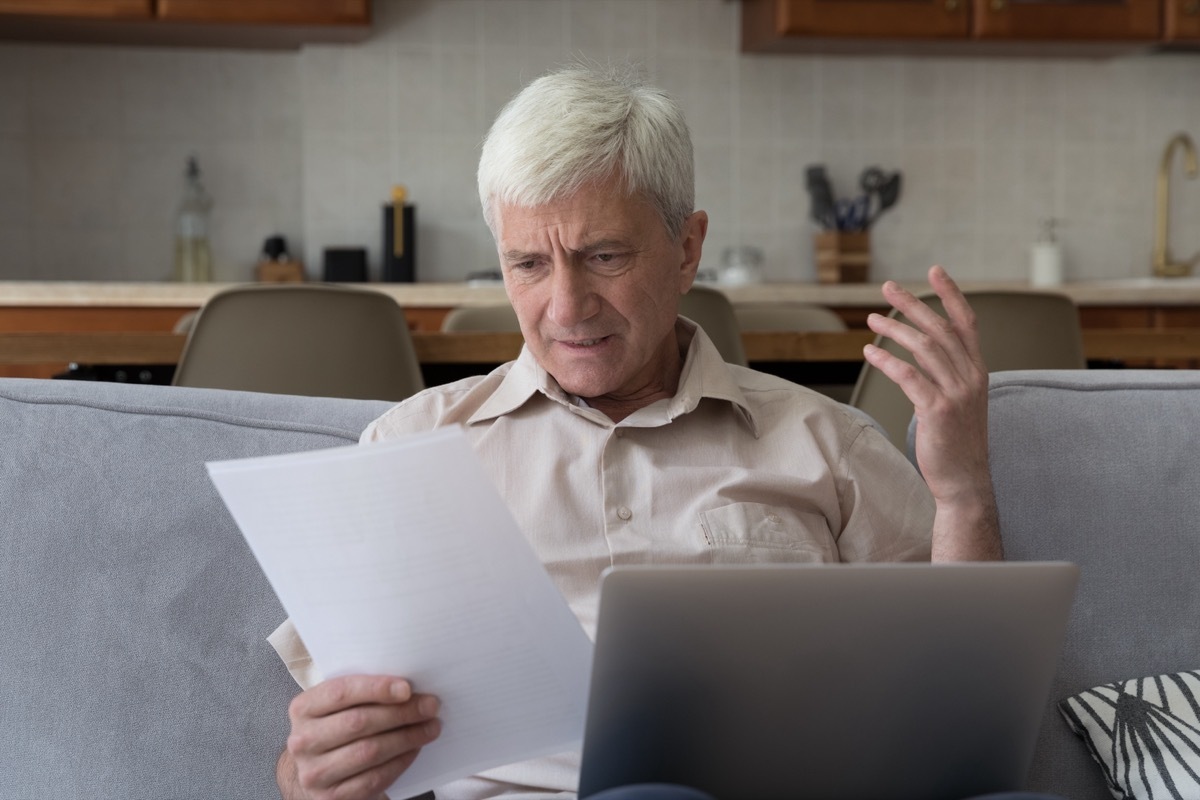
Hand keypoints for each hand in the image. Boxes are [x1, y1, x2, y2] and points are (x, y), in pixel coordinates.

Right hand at [279, 675, 440, 799]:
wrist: (319, 771)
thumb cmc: (336, 728)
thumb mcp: (339, 706)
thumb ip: (363, 693)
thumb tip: (408, 687)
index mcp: (303, 708)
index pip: (340, 692)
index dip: (376, 688)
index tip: (407, 688)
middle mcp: (303, 741)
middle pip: (359, 722)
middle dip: (401, 713)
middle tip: (430, 706)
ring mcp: (315, 772)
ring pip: (369, 751)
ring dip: (407, 738)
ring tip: (430, 727)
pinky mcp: (331, 797)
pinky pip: (374, 778)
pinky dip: (400, 762)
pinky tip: (414, 749)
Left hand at [863, 265, 1001, 560]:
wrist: (965, 481)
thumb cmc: (956, 442)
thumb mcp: (960, 401)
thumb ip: (946, 375)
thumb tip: (919, 355)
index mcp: (978, 371)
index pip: (967, 323)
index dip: (951, 294)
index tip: (934, 271)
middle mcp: (970, 377)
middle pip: (940, 328)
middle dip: (912, 303)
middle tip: (887, 287)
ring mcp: (956, 393)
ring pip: (924, 347)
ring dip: (894, 329)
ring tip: (871, 320)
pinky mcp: (937, 410)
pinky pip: (909, 376)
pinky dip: (887, 361)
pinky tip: (869, 353)